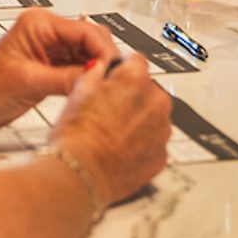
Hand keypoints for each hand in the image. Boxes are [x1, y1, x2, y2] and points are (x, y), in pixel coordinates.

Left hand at [0, 9, 118, 134]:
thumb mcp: (30, 82)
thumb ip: (68, 78)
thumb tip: (99, 75)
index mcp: (39, 24)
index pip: (86, 31)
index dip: (104, 51)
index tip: (114, 70)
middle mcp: (46, 32)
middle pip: (91, 40)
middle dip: (104, 60)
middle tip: (112, 81)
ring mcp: (50, 49)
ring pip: (89, 55)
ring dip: (97, 71)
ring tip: (103, 89)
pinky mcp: (51, 67)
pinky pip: (79, 69)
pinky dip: (88, 80)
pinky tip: (91, 91)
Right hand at [48, 54, 171, 208]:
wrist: (79, 176)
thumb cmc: (75, 137)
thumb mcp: (77, 93)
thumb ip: (96, 74)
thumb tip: (100, 70)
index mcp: (136, 79)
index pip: (137, 61)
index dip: (121, 72)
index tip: (115, 80)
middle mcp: (156, 102)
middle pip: (148, 91)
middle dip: (132, 98)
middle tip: (108, 112)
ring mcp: (161, 131)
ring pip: (153, 118)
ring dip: (139, 122)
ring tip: (112, 134)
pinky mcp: (161, 157)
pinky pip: (155, 143)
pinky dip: (142, 146)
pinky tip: (120, 150)